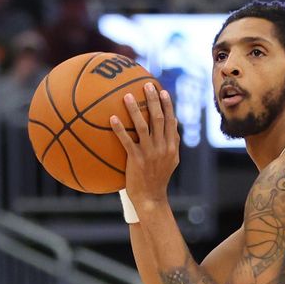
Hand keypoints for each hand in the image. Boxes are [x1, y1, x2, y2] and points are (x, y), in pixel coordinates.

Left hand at [110, 83, 179, 205]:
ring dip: (135, 109)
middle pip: (159, 119)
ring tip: (126, 96)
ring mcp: (150, 153)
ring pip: (143, 126)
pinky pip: (127, 141)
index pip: (171, 121)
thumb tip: (172, 122)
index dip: (168, 105)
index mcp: (171, 146)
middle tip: (147, 85)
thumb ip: (172, 142)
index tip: (162, 91)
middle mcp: (162, 147)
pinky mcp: (136, 160)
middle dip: (154, 100)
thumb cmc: (158, 179)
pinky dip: (120, 129)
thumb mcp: (171, 160)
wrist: (151, 198)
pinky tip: (112, 118)